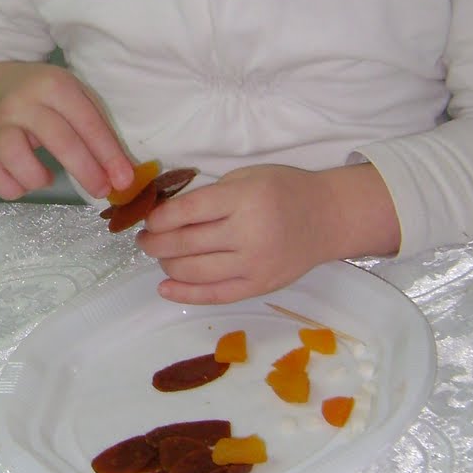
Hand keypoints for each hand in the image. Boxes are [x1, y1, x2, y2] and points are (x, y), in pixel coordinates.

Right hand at [0, 61, 134, 200]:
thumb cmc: (48, 100)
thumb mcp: (75, 99)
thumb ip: (99, 131)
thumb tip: (125, 174)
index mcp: (54, 85)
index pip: (87, 122)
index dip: (108, 154)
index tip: (124, 179)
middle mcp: (23, 101)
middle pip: (58, 140)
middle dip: (85, 171)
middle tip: (101, 190)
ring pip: (14, 157)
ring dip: (36, 178)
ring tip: (47, 179)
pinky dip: (11, 188)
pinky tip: (24, 184)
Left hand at [137, 162, 400, 303]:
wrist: (329, 217)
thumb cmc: (285, 190)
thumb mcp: (248, 177)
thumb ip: (211, 196)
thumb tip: (166, 216)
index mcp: (244, 199)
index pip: (187, 212)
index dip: (159, 219)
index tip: (148, 220)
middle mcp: (248, 234)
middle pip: (185, 244)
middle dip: (155, 243)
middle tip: (143, 240)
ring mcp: (254, 265)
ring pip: (194, 271)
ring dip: (166, 265)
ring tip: (159, 257)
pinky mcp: (259, 286)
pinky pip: (215, 295)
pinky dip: (185, 294)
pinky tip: (165, 287)